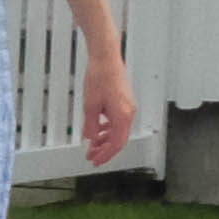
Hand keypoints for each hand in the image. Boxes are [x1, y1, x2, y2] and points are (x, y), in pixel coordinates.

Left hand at [80, 44, 142, 170]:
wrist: (105, 57)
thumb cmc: (99, 77)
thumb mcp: (90, 105)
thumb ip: (91, 125)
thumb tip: (91, 138)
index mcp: (122, 116)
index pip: (116, 144)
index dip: (105, 155)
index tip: (95, 161)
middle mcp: (128, 113)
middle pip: (118, 139)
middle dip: (104, 150)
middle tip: (91, 156)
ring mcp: (127, 106)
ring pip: (118, 130)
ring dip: (105, 139)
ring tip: (92, 145)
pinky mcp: (124, 100)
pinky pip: (117, 120)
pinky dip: (108, 128)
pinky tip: (98, 129)